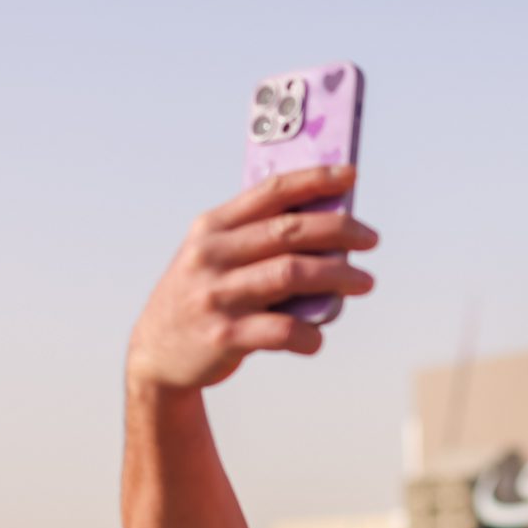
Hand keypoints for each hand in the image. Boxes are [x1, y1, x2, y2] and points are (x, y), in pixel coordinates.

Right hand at [126, 167, 378, 391]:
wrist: (157, 353)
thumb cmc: (205, 298)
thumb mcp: (215, 258)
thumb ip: (258, 240)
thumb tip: (331, 230)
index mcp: (213, 228)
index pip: (270, 193)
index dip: (313, 180)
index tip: (350, 174)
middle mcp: (211, 255)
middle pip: (289, 232)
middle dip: (338, 230)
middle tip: (370, 238)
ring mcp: (216, 295)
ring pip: (291, 275)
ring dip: (337, 277)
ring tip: (364, 282)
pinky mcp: (223, 335)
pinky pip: (282, 331)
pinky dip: (310, 334)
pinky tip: (317, 337)